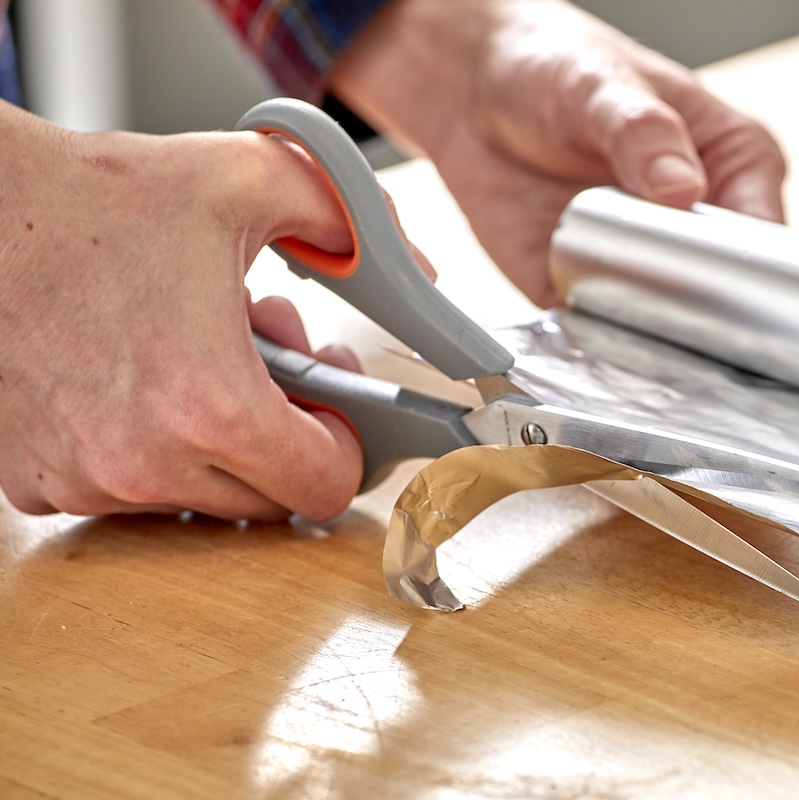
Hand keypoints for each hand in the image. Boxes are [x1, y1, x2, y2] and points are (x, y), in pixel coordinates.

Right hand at [0, 103, 366, 519]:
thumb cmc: (90, 197)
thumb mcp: (246, 179)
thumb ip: (349, 219)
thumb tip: (410, 266)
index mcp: (208, 407)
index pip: (325, 487)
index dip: (347, 442)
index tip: (333, 402)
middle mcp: (142, 464)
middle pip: (268, 498)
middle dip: (287, 432)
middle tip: (274, 359)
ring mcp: (83, 480)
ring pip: (198, 496)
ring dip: (218, 438)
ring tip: (200, 351)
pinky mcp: (33, 481)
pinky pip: (126, 490)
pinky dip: (149, 446)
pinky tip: (142, 376)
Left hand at [331, 0, 785, 306]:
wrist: (471, 87)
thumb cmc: (555, 63)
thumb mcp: (602, 85)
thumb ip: (643, 133)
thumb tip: (681, 188)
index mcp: (730, 161)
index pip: (761, 229)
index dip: (752, 264)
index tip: (725, 280)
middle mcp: (692, 218)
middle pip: (721, 286)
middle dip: (699, 305)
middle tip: (667, 296)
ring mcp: (643, 257)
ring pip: (665, 318)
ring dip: (646, 325)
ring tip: (626, 312)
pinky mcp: (586, 285)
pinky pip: (601, 328)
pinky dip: (593, 333)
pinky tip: (584, 321)